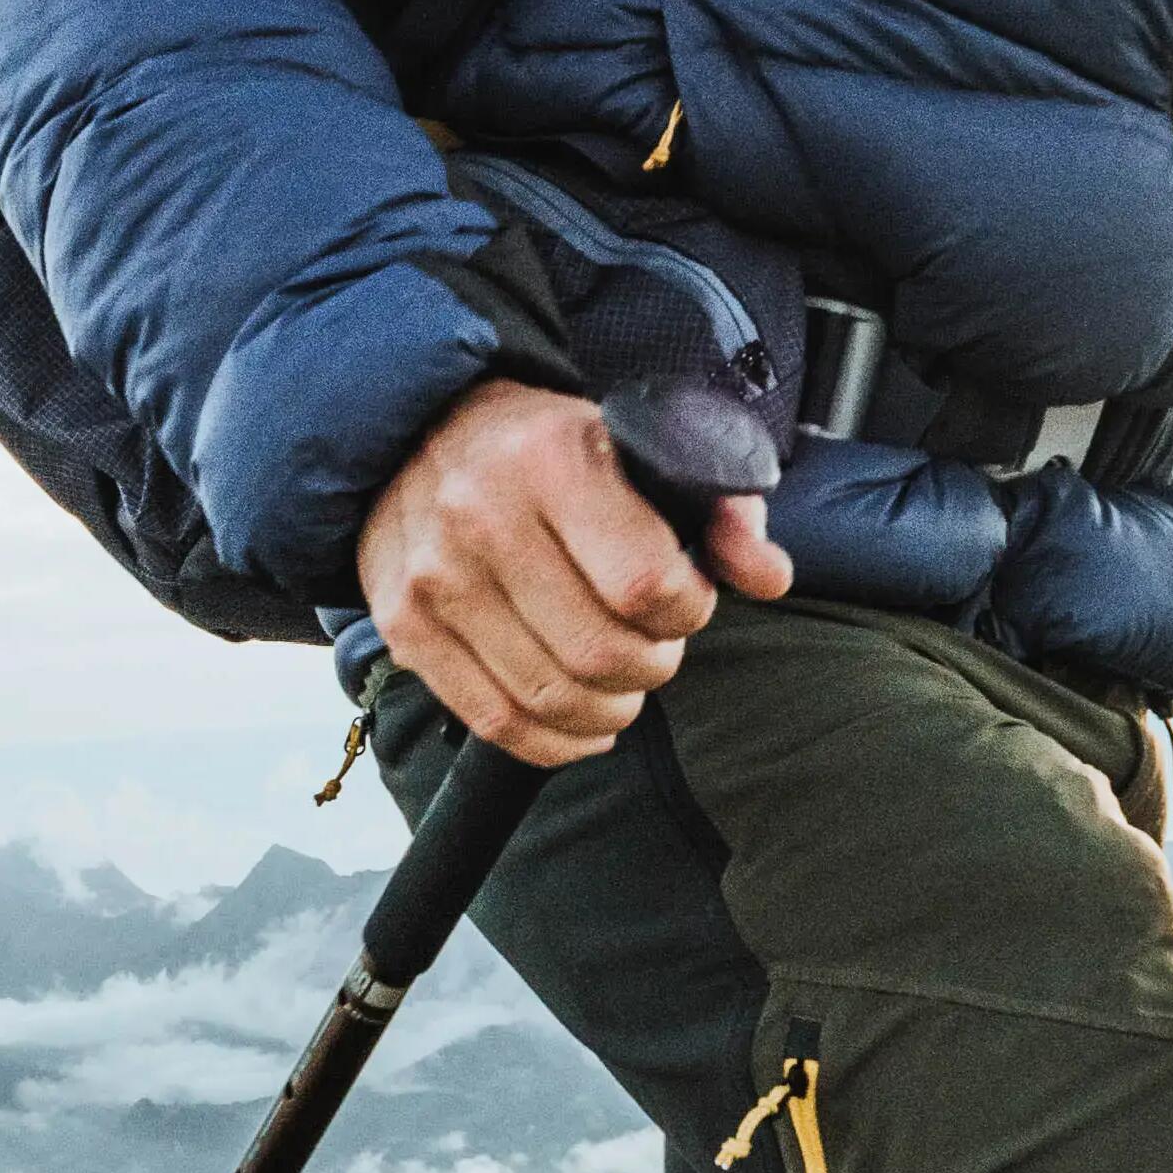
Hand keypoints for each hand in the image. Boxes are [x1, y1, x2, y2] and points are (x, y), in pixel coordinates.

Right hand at [355, 379, 790, 766]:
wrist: (422, 431)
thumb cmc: (549, 447)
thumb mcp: (642, 448)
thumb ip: (720, 508)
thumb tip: (767, 577)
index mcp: (552, 461)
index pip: (644, 585)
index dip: (687, 610)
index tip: (686, 598)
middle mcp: (482, 517)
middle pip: (598, 653)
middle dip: (651, 666)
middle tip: (655, 646)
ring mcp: (435, 579)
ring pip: (550, 699)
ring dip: (609, 708)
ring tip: (621, 682)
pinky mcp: (406, 628)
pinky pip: (495, 721)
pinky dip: (555, 741)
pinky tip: (584, 721)